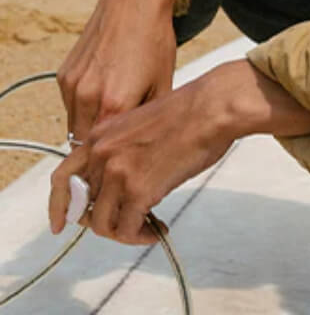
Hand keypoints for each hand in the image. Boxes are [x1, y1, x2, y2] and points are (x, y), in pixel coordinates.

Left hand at [48, 60, 309, 243]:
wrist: (214, 107)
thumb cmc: (191, 111)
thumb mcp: (141, 122)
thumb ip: (121, 148)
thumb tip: (122, 180)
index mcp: (101, 135)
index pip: (63, 177)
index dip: (60, 206)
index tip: (61, 223)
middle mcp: (102, 154)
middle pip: (86, 205)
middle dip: (108, 217)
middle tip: (130, 220)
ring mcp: (118, 173)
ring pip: (103, 224)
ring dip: (124, 233)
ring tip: (146, 229)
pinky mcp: (139, 190)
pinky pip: (127, 230)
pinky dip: (141, 237)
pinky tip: (159, 230)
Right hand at [56, 0, 189, 141]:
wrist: (134, 2)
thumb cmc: (154, 39)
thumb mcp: (164, 82)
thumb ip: (148, 118)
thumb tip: (146, 139)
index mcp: (115, 104)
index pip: (106, 151)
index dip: (115, 155)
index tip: (124, 154)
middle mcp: (88, 96)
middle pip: (86, 142)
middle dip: (100, 144)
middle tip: (118, 138)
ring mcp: (72, 85)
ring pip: (75, 124)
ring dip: (90, 125)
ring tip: (114, 111)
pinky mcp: (64, 74)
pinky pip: (70, 104)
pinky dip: (83, 105)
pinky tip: (104, 89)